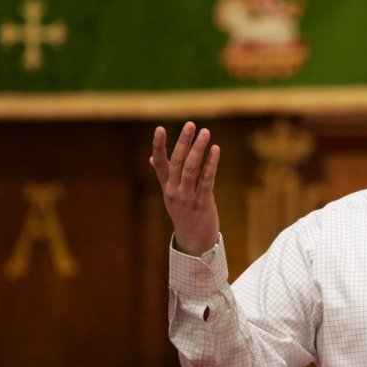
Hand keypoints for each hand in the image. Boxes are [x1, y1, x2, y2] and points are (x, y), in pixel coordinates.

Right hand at [150, 121, 220, 255]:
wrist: (193, 241)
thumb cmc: (184, 213)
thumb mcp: (171, 195)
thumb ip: (164, 175)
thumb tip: (151, 158)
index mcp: (167, 186)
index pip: (159, 163)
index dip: (158, 146)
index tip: (159, 128)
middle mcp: (174, 191)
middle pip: (177, 162)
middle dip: (183, 142)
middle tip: (190, 124)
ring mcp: (187, 198)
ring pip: (191, 169)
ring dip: (198, 149)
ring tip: (205, 132)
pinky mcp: (202, 203)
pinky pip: (207, 180)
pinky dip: (211, 164)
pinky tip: (215, 150)